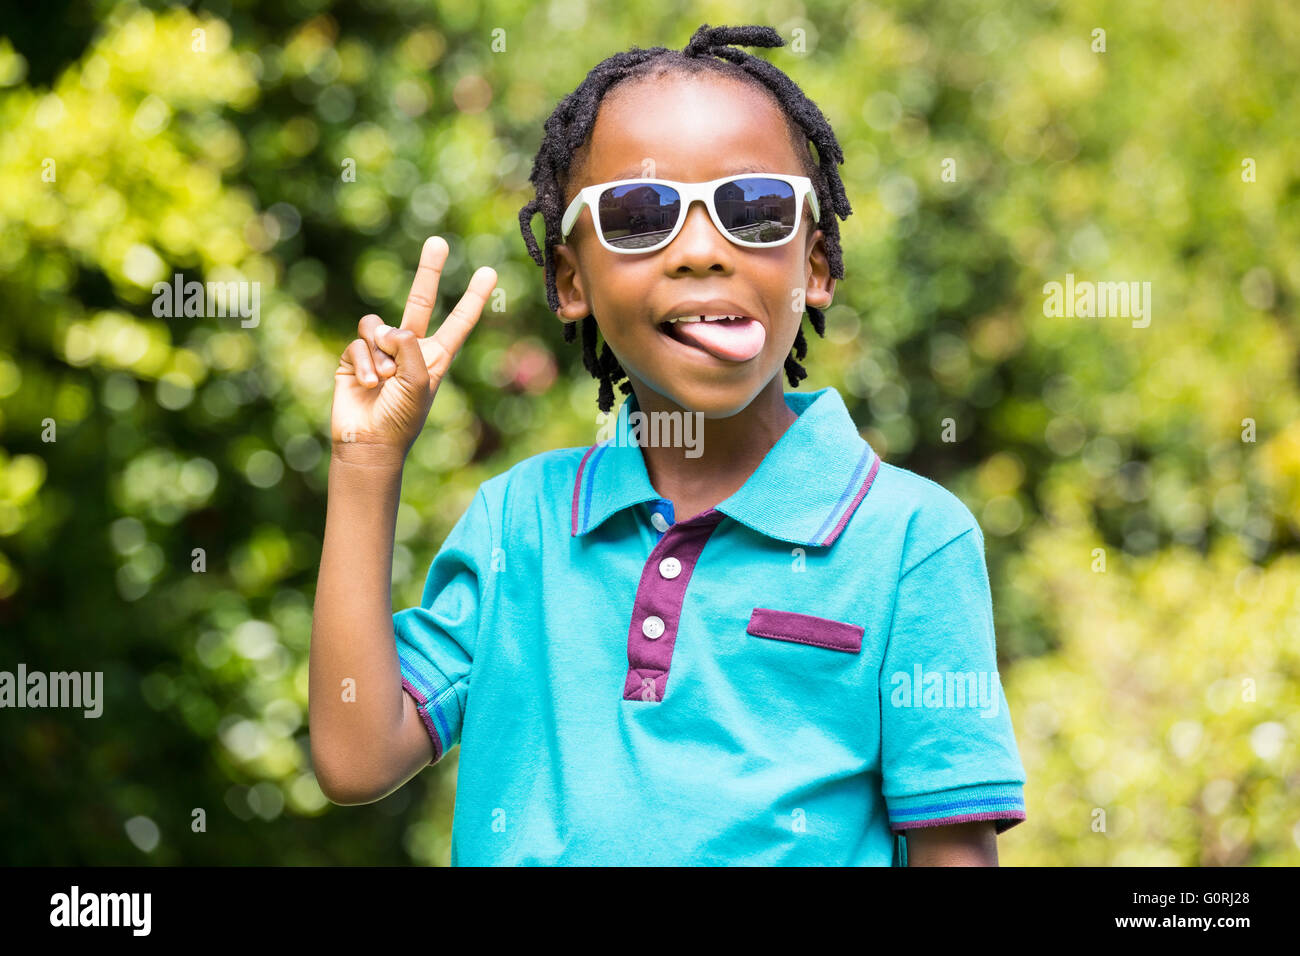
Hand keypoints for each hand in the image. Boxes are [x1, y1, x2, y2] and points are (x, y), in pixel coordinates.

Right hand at [331, 236, 496, 464]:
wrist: (368, 442)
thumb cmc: (401, 419)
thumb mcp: (418, 383)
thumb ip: (409, 347)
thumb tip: (390, 328)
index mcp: (435, 356)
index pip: (458, 321)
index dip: (473, 298)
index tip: (489, 272)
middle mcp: (409, 348)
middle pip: (419, 301)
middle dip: (428, 271)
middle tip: (438, 242)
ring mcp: (380, 351)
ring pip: (378, 326)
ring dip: (381, 350)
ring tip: (385, 378)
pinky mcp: (354, 356)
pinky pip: (359, 344)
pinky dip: (365, 363)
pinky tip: (369, 384)